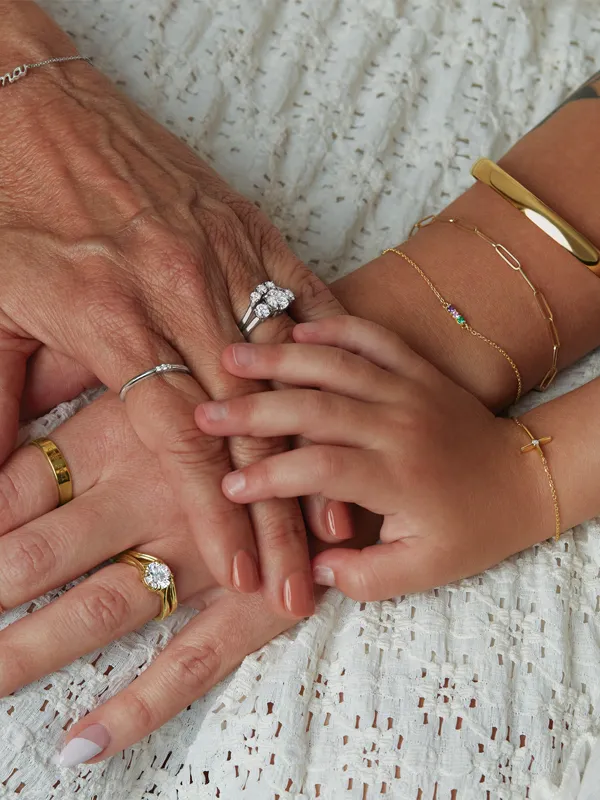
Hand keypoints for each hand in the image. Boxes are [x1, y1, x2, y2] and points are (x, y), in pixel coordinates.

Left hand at [0, 391, 295, 762]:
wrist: (354, 402)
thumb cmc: (249, 375)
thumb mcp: (163, 355)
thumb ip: (74, 381)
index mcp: (123, 423)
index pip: (15, 489)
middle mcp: (155, 488)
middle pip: (38, 553)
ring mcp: (206, 547)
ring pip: (102, 607)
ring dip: (30, 650)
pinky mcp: (254, 593)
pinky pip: (192, 659)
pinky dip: (138, 705)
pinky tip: (81, 746)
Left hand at [1, 6, 345, 614]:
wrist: (41, 105)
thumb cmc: (11, 205)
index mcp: (110, 312)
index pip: (177, 437)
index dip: (212, 512)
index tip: (239, 574)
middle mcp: (177, 289)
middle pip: (242, 424)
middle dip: (277, 511)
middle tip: (301, 581)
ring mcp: (222, 254)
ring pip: (284, 376)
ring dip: (316, 452)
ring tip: (344, 517)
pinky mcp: (249, 226)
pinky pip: (304, 297)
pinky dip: (331, 364)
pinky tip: (356, 414)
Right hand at [195, 316, 551, 600]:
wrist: (526, 479)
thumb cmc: (474, 529)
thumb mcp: (423, 572)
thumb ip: (364, 577)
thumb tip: (311, 569)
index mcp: (396, 477)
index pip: (318, 470)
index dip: (269, 478)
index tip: (228, 488)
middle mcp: (397, 426)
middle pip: (314, 408)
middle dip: (254, 411)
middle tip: (205, 413)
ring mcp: (408, 390)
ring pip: (337, 365)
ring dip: (281, 360)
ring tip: (233, 355)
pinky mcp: (417, 370)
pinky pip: (374, 338)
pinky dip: (337, 328)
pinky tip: (299, 327)